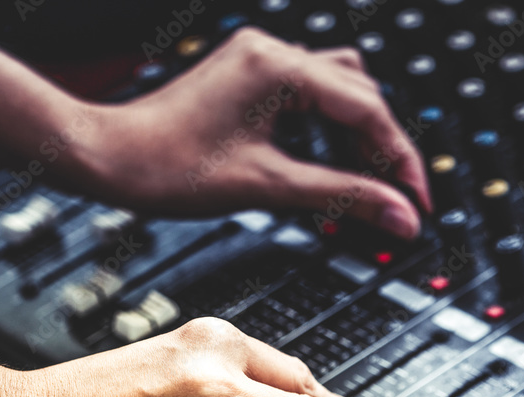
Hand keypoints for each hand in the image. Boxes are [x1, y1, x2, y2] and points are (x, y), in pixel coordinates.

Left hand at [71, 27, 430, 238]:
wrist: (106, 158)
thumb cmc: (170, 169)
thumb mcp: (268, 186)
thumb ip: (343, 198)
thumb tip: (400, 218)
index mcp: (280, 68)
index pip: (367, 112)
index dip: (399, 161)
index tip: (417, 203)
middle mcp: (273, 51)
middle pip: (359, 96)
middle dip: (382, 151)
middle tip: (396, 202)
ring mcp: (258, 60)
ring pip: (336, 91)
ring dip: (355, 139)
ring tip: (365, 189)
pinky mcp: (247, 76)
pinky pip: (306, 96)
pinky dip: (324, 132)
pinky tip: (327, 168)